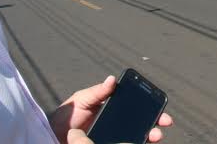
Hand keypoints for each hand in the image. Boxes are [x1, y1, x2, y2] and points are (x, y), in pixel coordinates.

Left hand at [50, 76, 173, 143]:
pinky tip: (142, 141)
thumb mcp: (81, 100)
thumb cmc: (66, 117)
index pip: (135, 106)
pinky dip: (136, 143)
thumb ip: (97, 91)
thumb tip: (112, 79)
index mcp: (112, 109)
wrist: (52, 137)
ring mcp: (114, 137)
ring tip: (154, 135)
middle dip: (156, 121)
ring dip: (150, 134)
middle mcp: (117, 124)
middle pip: (141, 122)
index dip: (149, 105)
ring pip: (137, 136)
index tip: (159, 104)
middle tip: (164, 122)